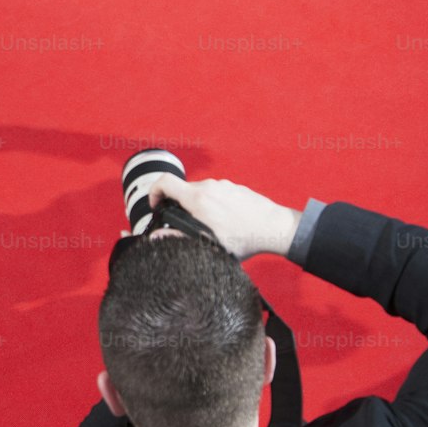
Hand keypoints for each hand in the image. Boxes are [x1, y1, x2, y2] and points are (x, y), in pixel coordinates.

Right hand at [148, 175, 301, 260]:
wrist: (274, 227)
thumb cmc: (244, 238)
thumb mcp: (207, 244)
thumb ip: (178, 238)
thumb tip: (156, 237)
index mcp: (197, 198)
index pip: (164, 182)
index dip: (153, 192)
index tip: (156, 206)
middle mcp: (208, 186)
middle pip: (182, 190)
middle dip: (179, 206)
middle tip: (186, 225)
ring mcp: (222, 185)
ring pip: (200, 193)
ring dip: (198, 207)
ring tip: (212, 227)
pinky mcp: (234, 188)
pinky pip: (216, 193)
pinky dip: (214, 205)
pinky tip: (227, 222)